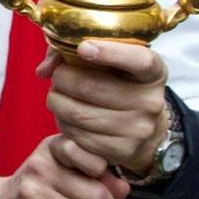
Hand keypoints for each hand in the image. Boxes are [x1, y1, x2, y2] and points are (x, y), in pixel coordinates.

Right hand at [0, 135, 129, 198]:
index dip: (105, 173)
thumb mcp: (62, 170)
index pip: (85, 152)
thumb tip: (123, 188)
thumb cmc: (39, 188)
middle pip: (96, 195)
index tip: (112, 187)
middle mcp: (40, 167)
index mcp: (52, 148)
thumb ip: (94, 174)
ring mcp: (34, 195)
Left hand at [38, 40, 170, 171]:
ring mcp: (138, 129)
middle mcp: (150, 101)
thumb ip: (74, 53)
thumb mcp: (111, 63)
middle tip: (57, 77)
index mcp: (153, 72)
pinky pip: (78, 137)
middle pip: (90, 87)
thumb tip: (45, 69)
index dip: (110, 52)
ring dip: (57, 102)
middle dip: (62, 78)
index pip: (138, 60)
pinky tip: (66, 117)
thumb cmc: (119, 87)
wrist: (145, 131)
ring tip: (58, 97)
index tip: (82, 47)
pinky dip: (63, 124)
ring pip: (78, 114)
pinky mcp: (123, 151)